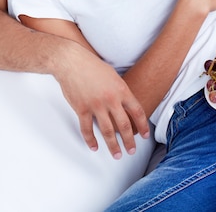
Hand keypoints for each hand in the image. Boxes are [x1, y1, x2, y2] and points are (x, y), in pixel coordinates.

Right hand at [53, 42, 149, 158]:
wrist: (71, 61)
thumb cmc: (91, 65)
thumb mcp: (112, 75)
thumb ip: (120, 90)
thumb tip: (125, 103)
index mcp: (121, 89)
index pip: (137, 111)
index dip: (143, 126)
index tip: (145, 136)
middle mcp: (111, 99)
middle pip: (124, 126)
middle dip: (129, 141)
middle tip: (131, 151)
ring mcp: (96, 105)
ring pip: (107, 131)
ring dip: (113, 145)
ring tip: (117, 154)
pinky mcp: (82, 109)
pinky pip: (87, 129)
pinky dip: (90, 140)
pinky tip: (94, 146)